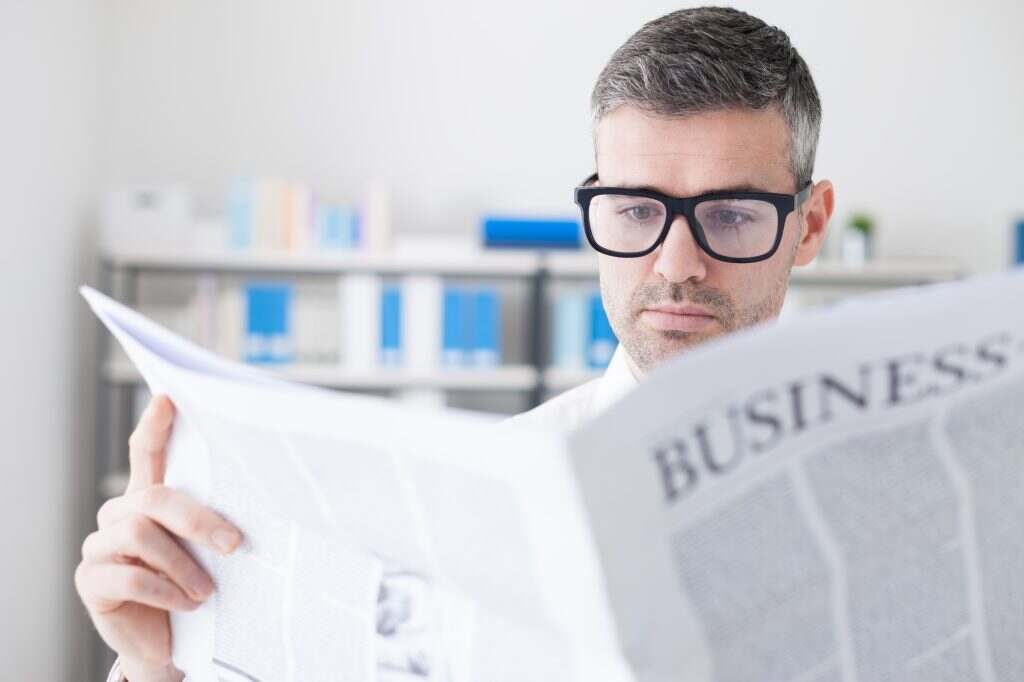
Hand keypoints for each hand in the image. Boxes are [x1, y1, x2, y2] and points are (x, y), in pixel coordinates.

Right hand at [75, 395, 242, 681]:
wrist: (170, 643)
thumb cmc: (195, 586)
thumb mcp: (208, 551)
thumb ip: (216, 520)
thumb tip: (261, 493)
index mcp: (149, 499)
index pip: (146, 453)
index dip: (154, 426)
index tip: (167, 399)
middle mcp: (119, 514)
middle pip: (156, 498)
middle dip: (199, 520)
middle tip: (235, 545)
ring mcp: (100, 546)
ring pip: (142, 535)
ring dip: (184, 565)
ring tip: (208, 591)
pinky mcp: (91, 580)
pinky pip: (130, 577)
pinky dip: (166, 590)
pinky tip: (186, 604)